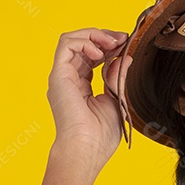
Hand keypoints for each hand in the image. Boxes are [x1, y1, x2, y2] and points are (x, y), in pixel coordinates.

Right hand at [46, 28, 131, 165]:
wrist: (87, 149)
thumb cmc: (100, 135)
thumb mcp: (115, 99)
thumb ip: (117, 77)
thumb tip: (125, 57)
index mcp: (81, 86)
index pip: (92, 57)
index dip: (109, 46)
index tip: (126, 43)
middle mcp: (69, 79)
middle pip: (82, 44)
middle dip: (103, 36)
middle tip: (122, 38)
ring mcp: (62, 76)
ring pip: (72, 39)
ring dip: (94, 35)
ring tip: (112, 43)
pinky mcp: (58, 75)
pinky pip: (66, 45)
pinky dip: (85, 41)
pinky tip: (100, 53)